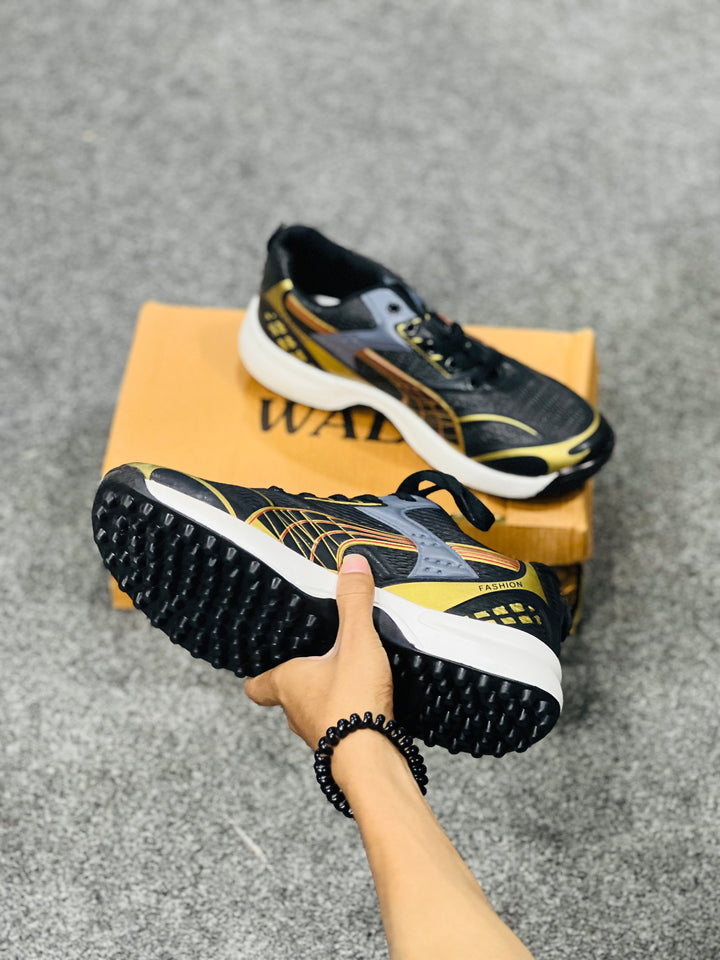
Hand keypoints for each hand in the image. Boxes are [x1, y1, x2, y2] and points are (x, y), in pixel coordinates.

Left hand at [244, 554, 393, 748]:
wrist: (374, 759)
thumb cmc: (353, 704)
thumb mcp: (356, 642)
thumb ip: (354, 602)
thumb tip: (350, 564)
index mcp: (286, 683)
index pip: (256, 683)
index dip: (257, 673)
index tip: (261, 661)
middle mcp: (295, 711)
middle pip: (286, 693)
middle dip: (301, 676)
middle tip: (318, 657)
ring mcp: (318, 732)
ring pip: (313, 710)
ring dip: (326, 695)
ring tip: (349, 674)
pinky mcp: (342, 745)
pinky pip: (340, 724)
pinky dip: (349, 713)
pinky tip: (369, 701)